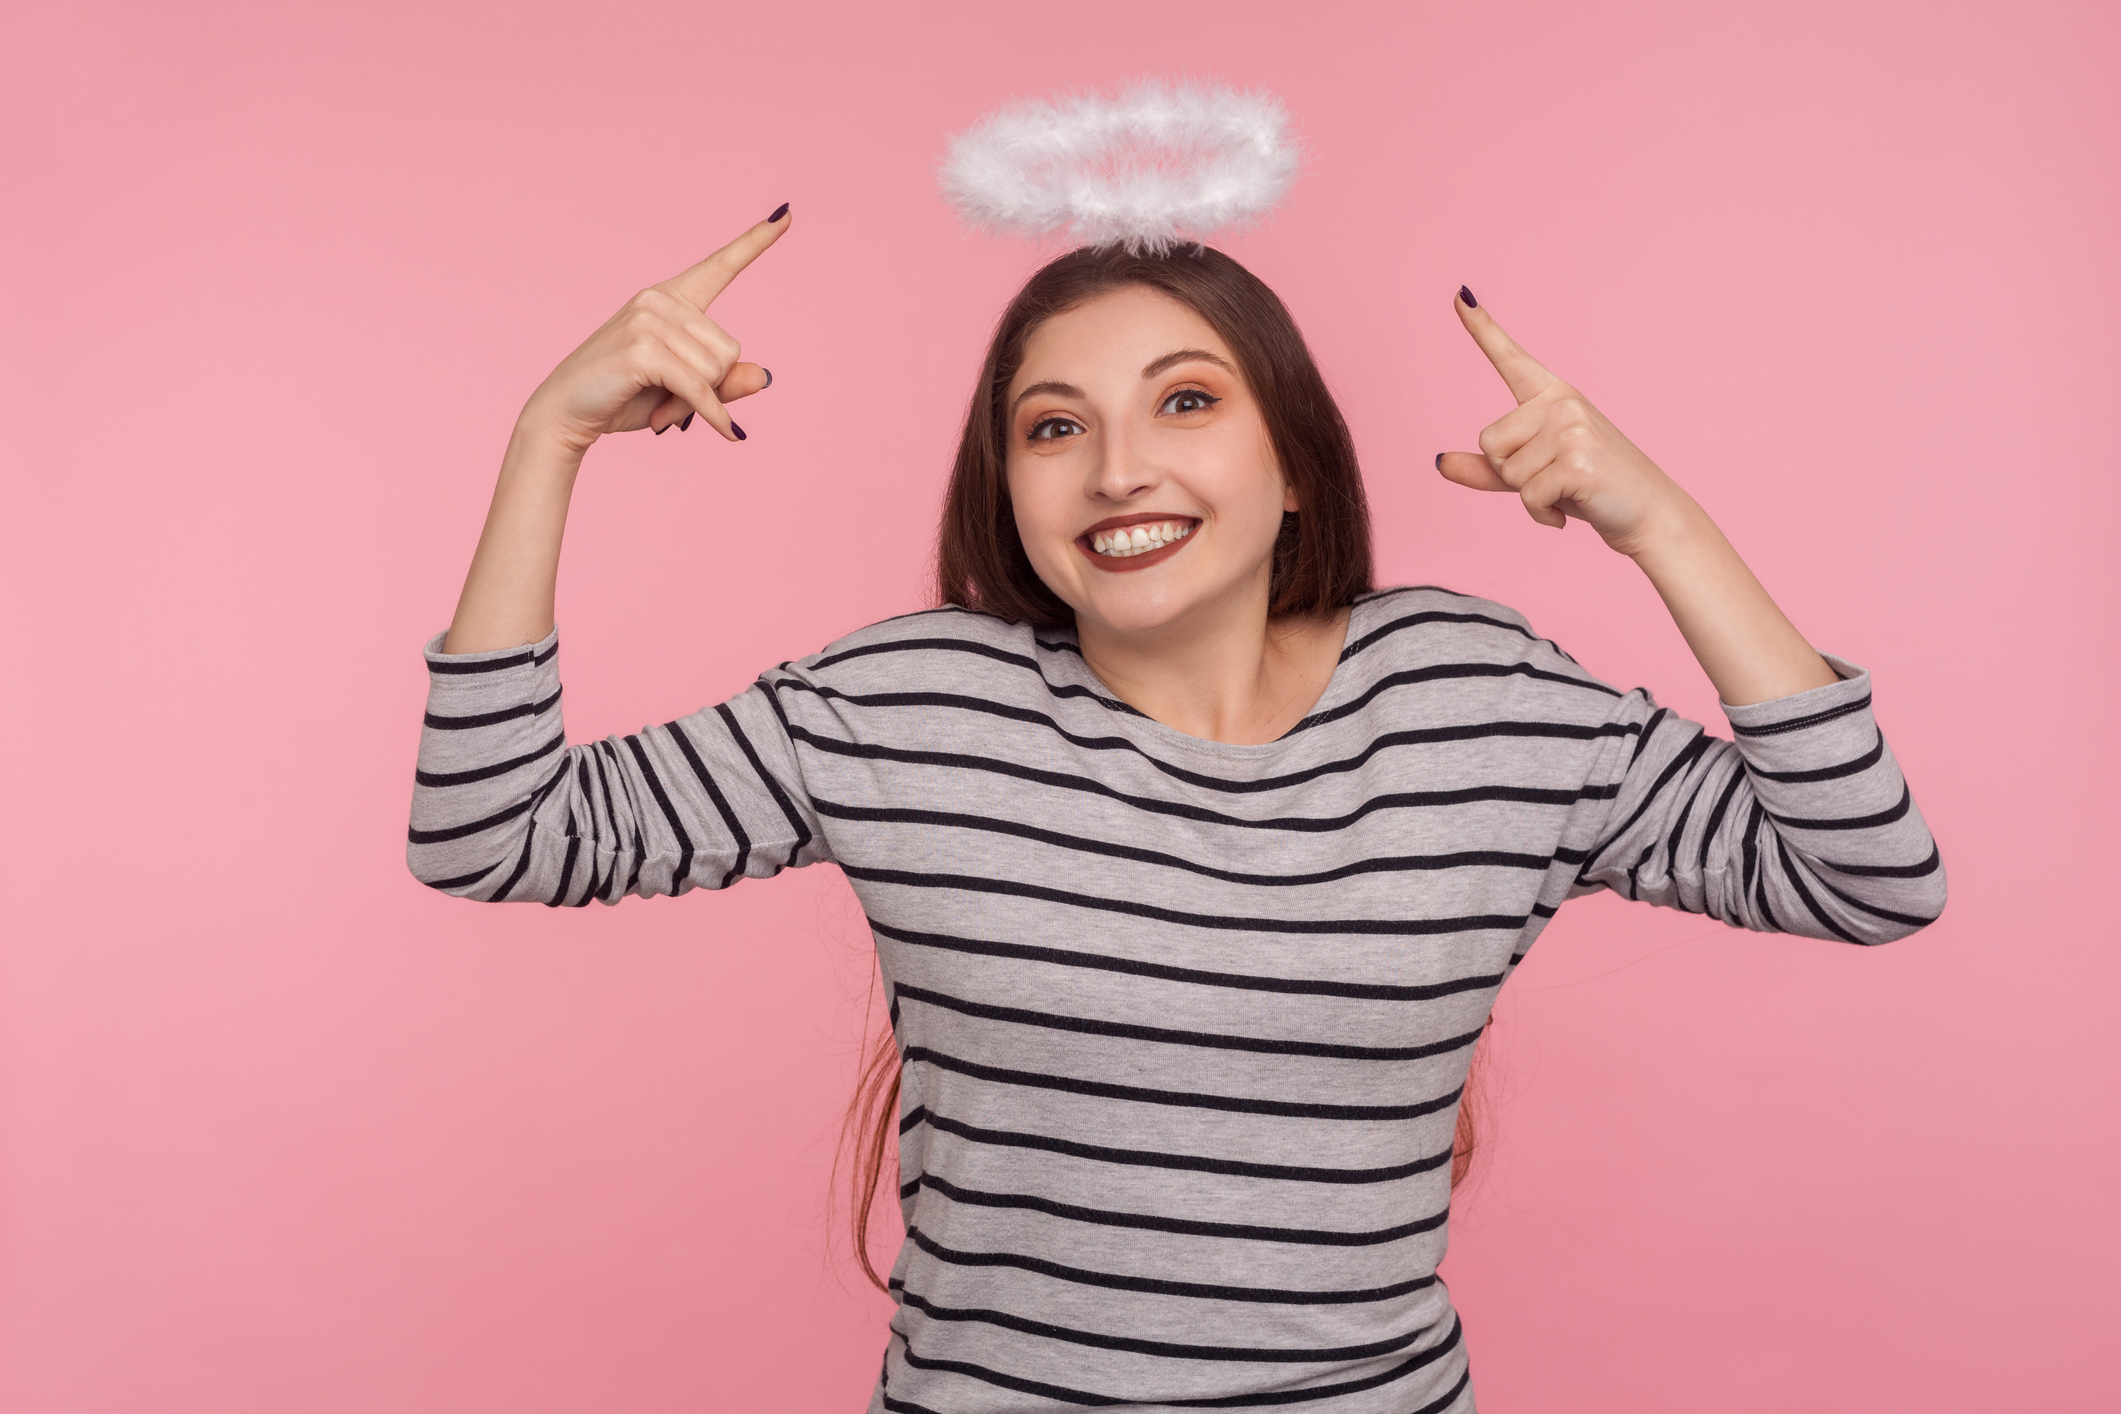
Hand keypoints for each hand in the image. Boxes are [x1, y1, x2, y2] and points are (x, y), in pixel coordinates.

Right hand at [518, 207, 788, 455]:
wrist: (567, 412)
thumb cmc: (625, 397)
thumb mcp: (684, 391)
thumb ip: (723, 382)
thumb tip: (764, 376)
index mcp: (671, 299)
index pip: (721, 265)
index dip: (755, 241)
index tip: (785, 215)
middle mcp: (659, 299)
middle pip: (729, 349)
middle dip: (711, 387)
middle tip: (673, 402)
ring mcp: (648, 319)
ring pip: (716, 369)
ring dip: (699, 403)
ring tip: (661, 408)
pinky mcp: (642, 347)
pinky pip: (699, 388)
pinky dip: (711, 414)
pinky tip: (723, 431)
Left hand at [1435, 289, 1691, 557]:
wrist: (1648, 512)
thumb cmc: (1591, 489)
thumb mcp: (1534, 474)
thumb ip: (1487, 468)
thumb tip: (1439, 462)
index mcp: (1552, 396)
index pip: (1510, 358)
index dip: (1481, 328)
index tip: (1459, 295)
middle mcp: (1562, 402)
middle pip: (1489, 442)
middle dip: (1510, 474)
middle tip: (1553, 479)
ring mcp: (1572, 428)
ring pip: (1507, 471)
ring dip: (1530, 497)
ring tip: (1568, 493)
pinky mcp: (1577, 462)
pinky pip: (1528, 496)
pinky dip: (1541, 515)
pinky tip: (1565, 513)